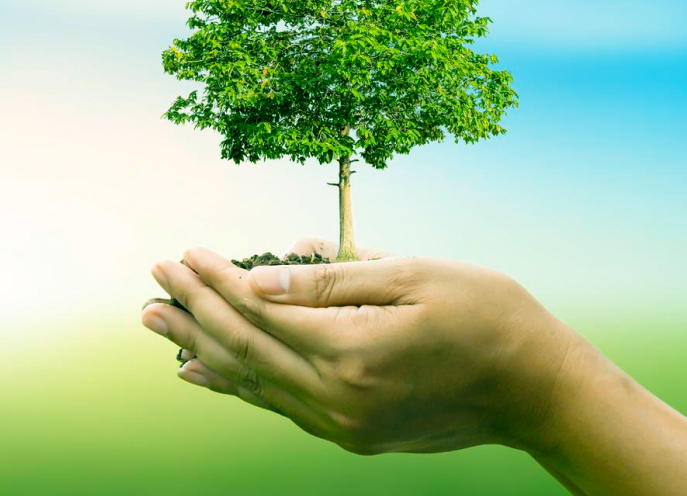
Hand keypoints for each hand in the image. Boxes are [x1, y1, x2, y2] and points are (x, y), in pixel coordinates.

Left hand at [141, 238, 574, 454]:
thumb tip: (260, 273)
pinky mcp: (351, 433)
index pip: (262, 311)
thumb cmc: (485, 314)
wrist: (534, 388)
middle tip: (153, 280)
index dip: (218, 280)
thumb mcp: (413, 276)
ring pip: (252, 382)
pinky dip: (235, 384)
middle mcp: (338, 400)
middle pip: (245, 350)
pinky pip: (277, 405)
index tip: (185, 253)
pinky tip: (201, 372)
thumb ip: (333, 279)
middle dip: (194, 310)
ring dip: (201, 347)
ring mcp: (342, 424)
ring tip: (157, 322)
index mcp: (354, 352)